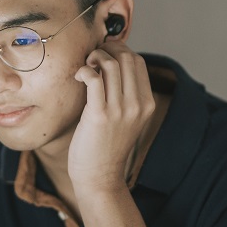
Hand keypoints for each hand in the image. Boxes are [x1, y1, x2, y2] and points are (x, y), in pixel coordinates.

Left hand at [70, 42, 154, 193]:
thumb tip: (111, 62)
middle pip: (126, 58)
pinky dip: (84, 70)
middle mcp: (137, 105)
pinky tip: (79, 77)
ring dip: (94, 58)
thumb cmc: (107, 146)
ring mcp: (120, 110)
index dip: (119, 51)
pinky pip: (93, 78)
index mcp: (147, 104)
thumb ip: (126, 94)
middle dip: (106, 50)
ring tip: (86, 68)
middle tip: (92, 58)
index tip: (104, 55)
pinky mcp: (99, 115)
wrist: (100, 176)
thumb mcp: (127, 118)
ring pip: (110, 65)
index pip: (138, 62)